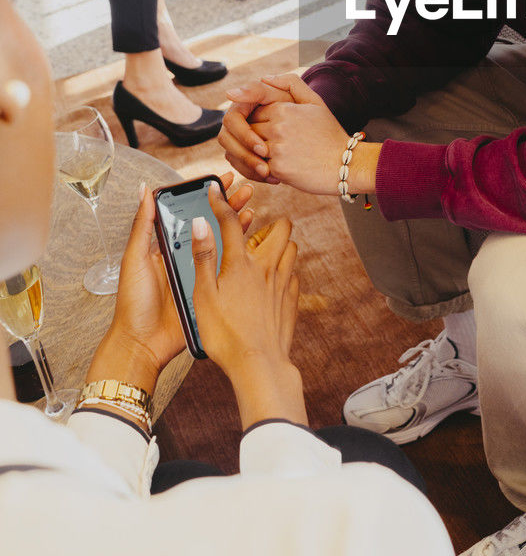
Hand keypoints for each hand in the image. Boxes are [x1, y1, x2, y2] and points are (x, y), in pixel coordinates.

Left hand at [86, 175, 253, 393]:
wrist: (142, 343)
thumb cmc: (133, 302)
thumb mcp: (134, 259)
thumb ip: (142, 225)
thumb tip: (144, 189)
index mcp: (165, 245)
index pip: (188, 212)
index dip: (205, 195)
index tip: (221, 180)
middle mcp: (184, 255)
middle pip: (209, 223)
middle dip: (227, 205)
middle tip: (244, 190)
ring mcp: (199, 272)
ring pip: (222, 241)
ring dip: (237, 223)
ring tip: (252, 208)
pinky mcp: (210, 289)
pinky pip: (227, 267)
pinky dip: (240, 251)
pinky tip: (252, 239)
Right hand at [192, 182, 306, 426]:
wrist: (259, 365)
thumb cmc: (226, 334)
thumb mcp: (204, 295)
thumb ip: (204, 257)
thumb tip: (202, 224)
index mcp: (241, 264)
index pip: (231, 222)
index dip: (221, 202)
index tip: (215, 190)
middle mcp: (267, 267)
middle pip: (281, 227)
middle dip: (269, 221)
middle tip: (251, 233)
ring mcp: (283, 283)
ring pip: (292, 248)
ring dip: (280, 245)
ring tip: (262, 256)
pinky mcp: (292, 301)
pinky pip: (294, 275)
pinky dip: (285, 271)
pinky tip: (272, 283)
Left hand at [220, 74, 348, 192]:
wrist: (345, 164)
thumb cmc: (329, 133)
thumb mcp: (315, 102)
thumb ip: (291, 84)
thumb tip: (265, 77)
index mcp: (283, 108)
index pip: (254, 112)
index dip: (263, 123)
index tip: (277, 132)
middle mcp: (277, 126)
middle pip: (249, 131)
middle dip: (257, 139)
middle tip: (276, 147)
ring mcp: (276, 147)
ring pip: (251, 149)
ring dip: (259, 154)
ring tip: (279, 158)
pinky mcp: (278, 168)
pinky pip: (259, 167)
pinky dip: (266, 169)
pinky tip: (283, 169)